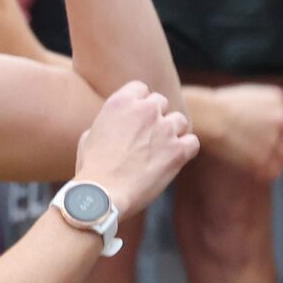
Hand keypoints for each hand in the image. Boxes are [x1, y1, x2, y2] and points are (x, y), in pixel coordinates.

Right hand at [74, 80, 196, 220]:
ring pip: (180, 121)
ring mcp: (164, 129)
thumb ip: (109, 122)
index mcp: (121, 102)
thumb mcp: (89, 136)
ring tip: (160, 152)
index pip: (141, 88)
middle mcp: (145, 110)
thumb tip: (116, 124)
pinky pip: (192, 142)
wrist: (102, 194)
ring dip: (173, 133)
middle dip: (156, 118)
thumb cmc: (91, 169)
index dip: (140, 103)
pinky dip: (185, 150)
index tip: (136, 119)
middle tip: (148, 138)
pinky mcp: (178, 150)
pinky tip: (173, 160)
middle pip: (161, 102)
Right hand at [189, 83, 282, 181]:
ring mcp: (274, 140)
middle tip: (270, 150)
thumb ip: (268, 106)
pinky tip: (255, 170)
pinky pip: (273, 172)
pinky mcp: (263, 159)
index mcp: (279, 100)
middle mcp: (282, 119)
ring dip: (276, 161)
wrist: (208, 116)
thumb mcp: (251, 94)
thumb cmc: (220, 105)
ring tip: (261, 162)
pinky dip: (265, 173)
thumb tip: (272, 121)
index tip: (281, 134)